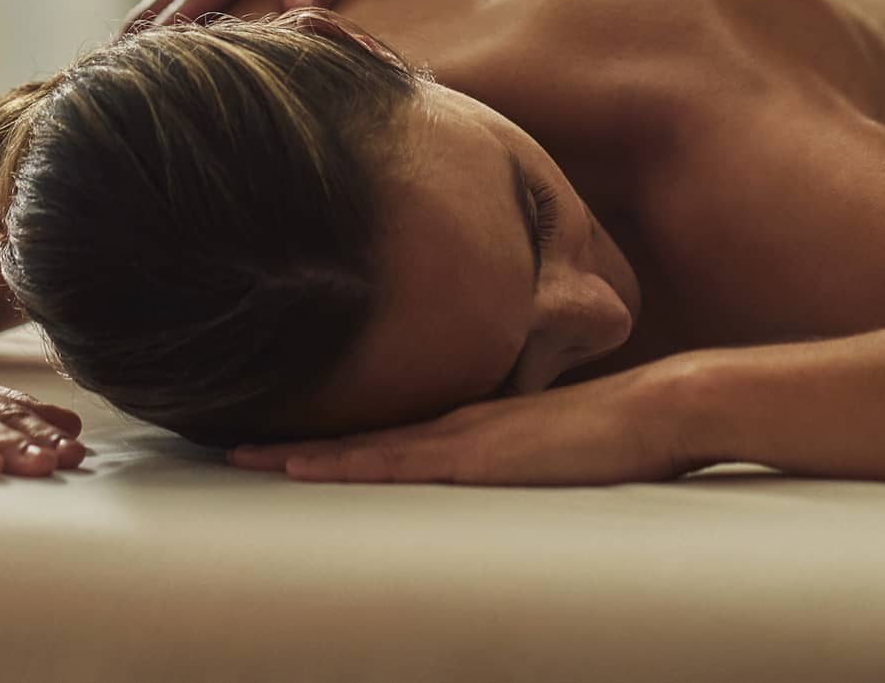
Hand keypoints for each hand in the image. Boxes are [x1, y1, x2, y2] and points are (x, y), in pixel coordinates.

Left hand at [226, 366, 695, 486]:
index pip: (380, 430)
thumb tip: (488, 474)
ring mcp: (459, 436)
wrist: (654, 410)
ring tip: (246, 455)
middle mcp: (451, 423)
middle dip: (294, 442)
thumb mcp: (545, 448)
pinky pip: (396, 462)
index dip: (325, 435)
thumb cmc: (611, 434)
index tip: (275, 440)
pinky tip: (310, 466)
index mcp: (465, 421)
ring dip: (303, 453)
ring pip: (362, 447)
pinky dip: (346, 463)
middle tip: (229, 443)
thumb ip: (512, 454)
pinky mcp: (474, 454)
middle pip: (356, 434)